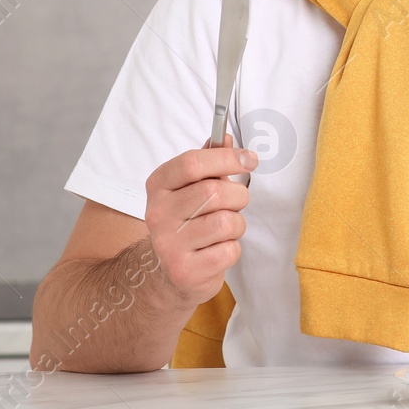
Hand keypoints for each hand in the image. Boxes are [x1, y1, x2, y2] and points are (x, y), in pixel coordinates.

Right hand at [143, 134, 257, 306]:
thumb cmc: (189, 221)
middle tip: (237, 202)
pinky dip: (232, 248)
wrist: (170, 272)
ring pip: (226, 222)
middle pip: (213, 191)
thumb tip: (225, 137)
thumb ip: (209, 161)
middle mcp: (158, 213)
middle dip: (238, 195)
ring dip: (237, 224)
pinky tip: (217, 250)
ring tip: (225, 229)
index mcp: (158, 185)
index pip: (192, 163)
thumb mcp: (193, 187)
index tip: (250, 160)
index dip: (226, 158)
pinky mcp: (185, 271)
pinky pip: (229, 251)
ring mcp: (168, 244)